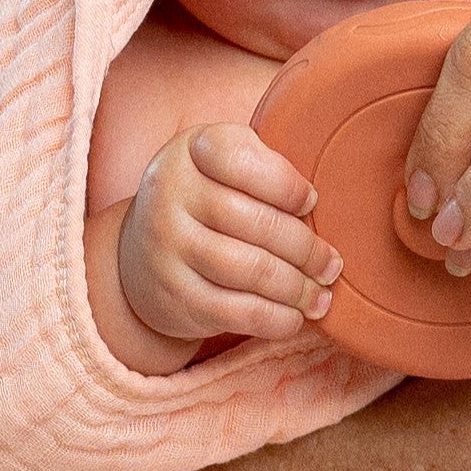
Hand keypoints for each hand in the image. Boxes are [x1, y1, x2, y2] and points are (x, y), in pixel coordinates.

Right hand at [116, 121, 338, 345]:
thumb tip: (321, 204)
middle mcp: (171, 193)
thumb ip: (266, 166)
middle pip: (257, 223)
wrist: (139, 258)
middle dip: (307, 250)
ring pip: (252, 270)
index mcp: (191, 150)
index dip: (288, 186)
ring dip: (297, 289)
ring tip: (320, 295)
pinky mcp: (174, 295)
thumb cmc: (204, 202)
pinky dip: (276, 319)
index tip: (311, 203)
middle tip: (331, 265)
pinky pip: (237, 312)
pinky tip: (294, 318)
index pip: (245, 162)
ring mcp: (168, 246)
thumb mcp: (223, 165)